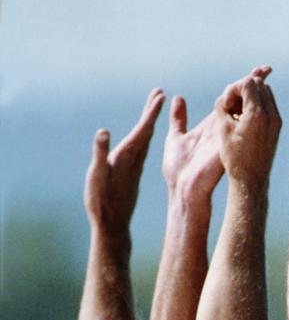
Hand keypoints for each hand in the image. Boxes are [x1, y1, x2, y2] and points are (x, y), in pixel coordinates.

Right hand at [84, 87, 164, 233]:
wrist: (113, 225)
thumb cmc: (102, 201)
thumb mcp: (97, 176)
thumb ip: (100, 154)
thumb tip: (104, 132)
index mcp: (128, 157)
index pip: (143, 130)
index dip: (151, 112)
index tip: (161, 95)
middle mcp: (135, 161)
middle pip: (147, 132)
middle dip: (152, 112)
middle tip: (159, 94)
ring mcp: (135, 169)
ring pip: (145, 142)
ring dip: (149, 125)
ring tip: (153, 111)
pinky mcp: (133, 175)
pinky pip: (142, 152)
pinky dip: (145, 140)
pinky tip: (145, 140)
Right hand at [214, 67, 280, 187]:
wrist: (252, 180)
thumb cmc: (234, 158)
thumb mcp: (223, 129)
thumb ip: (223, 106)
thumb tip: (227, 94)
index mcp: (257, 114)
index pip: (248, 83)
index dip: (233, 89)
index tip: (226, 106)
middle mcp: (271, 115)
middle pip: (258, 84)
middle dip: (242, 89)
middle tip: (231, 105)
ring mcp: (276, 120)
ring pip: (265, 92)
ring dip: (250, 95)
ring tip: (237, 111)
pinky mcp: (277, 126)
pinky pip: (268, 104)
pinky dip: (256, 104)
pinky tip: (244, 118)